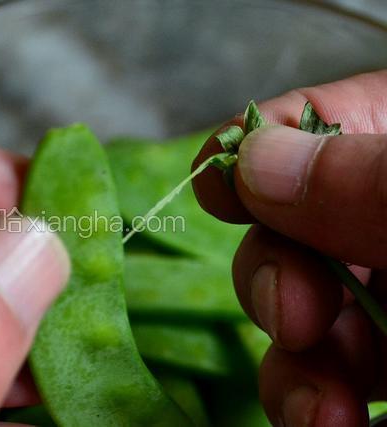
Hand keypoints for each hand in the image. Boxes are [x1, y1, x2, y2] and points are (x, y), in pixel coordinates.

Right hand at [192, 70, 386, 426]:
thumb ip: (378, 181)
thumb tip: (256, 161)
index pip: (331, 118)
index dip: (262, 142)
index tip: (214, 189)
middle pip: (295, 221)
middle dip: (273, 272)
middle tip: (293, 317)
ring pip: (298, 309)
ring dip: (289, 361)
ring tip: (318, 410)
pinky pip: (325, 378)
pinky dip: (308, 402)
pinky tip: (323, 423)